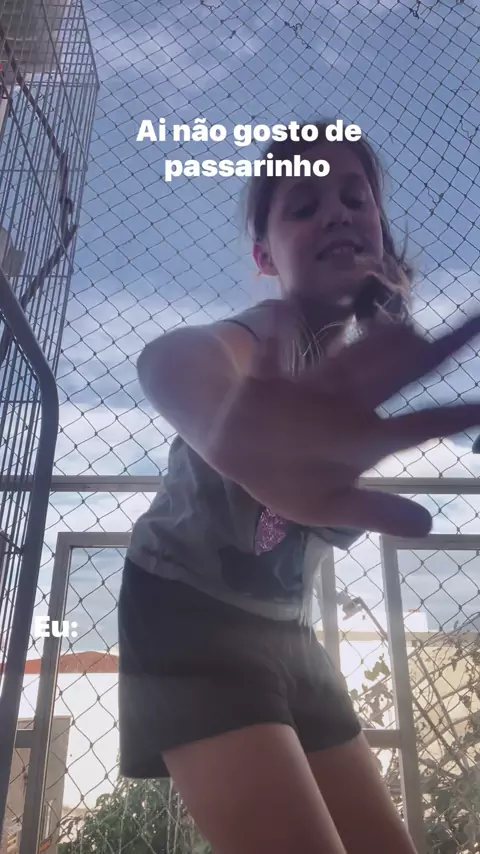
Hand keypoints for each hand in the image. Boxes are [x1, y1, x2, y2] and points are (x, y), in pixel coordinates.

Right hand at [212, 314, 479, 537]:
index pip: (414, 425)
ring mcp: (306, 391)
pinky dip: (275, 344)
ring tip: (407, 330)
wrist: (236, 453)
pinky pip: (269, 361)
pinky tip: (285, 316)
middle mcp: (343, 406)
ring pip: (346, 364)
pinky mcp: (264, 383)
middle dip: (430, 353)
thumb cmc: (289, 476)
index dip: (450, 418)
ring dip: (372, 348)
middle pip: (393, 377)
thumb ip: (376, 510)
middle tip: (476, 326)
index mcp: (361, 436)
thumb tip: (428, 526)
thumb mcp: (332, 505)